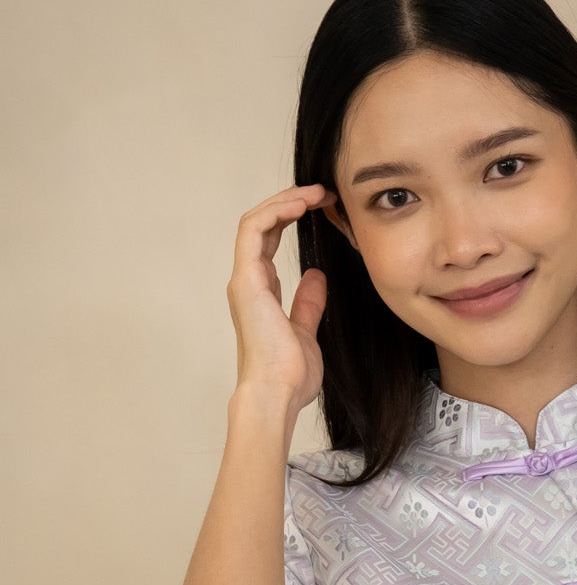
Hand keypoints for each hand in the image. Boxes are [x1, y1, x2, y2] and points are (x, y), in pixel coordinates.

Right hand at [227, 185, 331, 429]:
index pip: (268, 241)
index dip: (291, 218)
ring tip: (316, 191)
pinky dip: (276, 211)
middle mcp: (248, 281)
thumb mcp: (307, 331)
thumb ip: (309, 302)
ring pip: (255, 221)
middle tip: (323, 192)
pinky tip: (302, 203)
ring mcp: (244, 279)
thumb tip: (317, 277)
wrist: (277, 393)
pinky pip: (254, 230)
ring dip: (284, 200)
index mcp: (260, 292)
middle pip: (262, 225)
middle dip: (290, 202)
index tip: (322, 207)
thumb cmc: (290, 374)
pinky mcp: (246, 279)